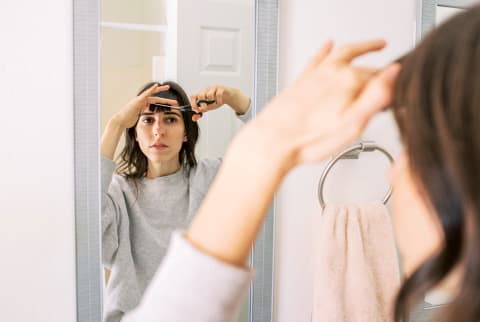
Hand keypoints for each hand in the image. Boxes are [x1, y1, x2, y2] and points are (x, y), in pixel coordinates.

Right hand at [112, 84, 177, 128]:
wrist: (120, 121)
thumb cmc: (127, 121)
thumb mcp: (138, 119)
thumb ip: (143, 116)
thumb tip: (148, 121)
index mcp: (143, 106)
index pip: (155, 103)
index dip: (164, 103)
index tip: (172, 105)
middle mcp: (142, 101)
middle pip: (156, 99)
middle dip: (166, 100)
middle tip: (175, 101)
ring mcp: (140, 100)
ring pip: (153, 95)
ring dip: (161, 91)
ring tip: (168, 87)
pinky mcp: (137, 100)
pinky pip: (145, 94)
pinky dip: (151, 89)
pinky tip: (157, 86)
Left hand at [189, 85, 250, 120]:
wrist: (227, 95)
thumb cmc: (216, 100)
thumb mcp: (208, 107)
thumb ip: (201, 112)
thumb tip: (194, 117)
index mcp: (201, 93)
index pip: (193, 96)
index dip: (193, 103)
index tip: (197, 109)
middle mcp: (206, 89)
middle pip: (200, 95)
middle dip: (203, 104)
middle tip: (207, 108)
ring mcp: (213, 88)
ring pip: (209, 95)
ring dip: (212, 102)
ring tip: (214, 103)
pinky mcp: (220, 88)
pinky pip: (218, 95)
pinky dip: (219, 101)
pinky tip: (219, 102)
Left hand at [254, 39, 400, 166]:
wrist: (274, 140)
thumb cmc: (309, 139)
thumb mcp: (353, 125)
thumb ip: (376, 97)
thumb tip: (393, 75)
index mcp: (349, 81)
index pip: (379, 77)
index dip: (389, 85)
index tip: (395, 90)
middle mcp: (332, 72)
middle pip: (364, 67)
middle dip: (377, 72)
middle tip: (388, 79)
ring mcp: (316, 74)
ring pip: (344, 54)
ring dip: (362, 47)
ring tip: (375, 44)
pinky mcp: (302, 80)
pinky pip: (317, 58)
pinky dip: (325, 49)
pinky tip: (328, 44)